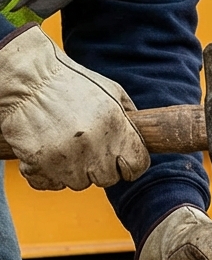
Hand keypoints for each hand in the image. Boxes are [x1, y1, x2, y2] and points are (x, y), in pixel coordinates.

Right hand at [0, 24, 147, 190]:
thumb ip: (130, 118)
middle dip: (98, 167)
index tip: (120, 161)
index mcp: (116, 128)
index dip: (129, 165)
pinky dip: (46, 173)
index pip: (137, 166)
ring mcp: (67, 157)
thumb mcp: (109, 91)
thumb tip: (142, 137)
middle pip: (107, 179)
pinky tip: (44, 152)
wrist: (21, 76)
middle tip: (83, 147)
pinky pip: (50, 184)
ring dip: (71, 170)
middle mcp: (94, 146)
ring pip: (79, 183)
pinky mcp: (41, 163)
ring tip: (61, 143)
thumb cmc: (66, 81)